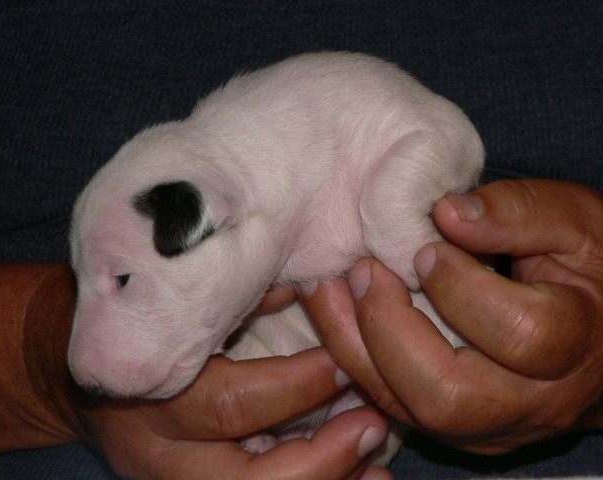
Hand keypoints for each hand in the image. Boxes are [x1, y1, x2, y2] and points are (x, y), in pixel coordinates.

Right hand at [0, 263, 390, 479]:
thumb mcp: (172, 303)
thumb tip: (311, 287)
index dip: (298, 387)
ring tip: (377, 467)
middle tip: (373, 423)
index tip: (344, 362)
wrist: (75, 373)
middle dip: (320, 456)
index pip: (234, 403)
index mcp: (151, 391)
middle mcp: (159, 453)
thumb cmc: (134, 324)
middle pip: (245, 479)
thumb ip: (236, 299)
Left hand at [300, 179, 602, 453]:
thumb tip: (446, 211)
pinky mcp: (461, 428)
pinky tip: (338, 316)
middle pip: (449, 395)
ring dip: (357, 349)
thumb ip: (517, 212)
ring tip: (328, 290)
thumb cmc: (588, 268)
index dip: (459, 287)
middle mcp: (535, 400)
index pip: (518, 332)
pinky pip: (396, 408)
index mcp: (577, 342)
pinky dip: (357, 362)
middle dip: (390, 331)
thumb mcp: (570, 223)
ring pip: (411, 410)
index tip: (426, 247)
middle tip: (363, 273)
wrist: (599, 333)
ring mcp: (494, 424)